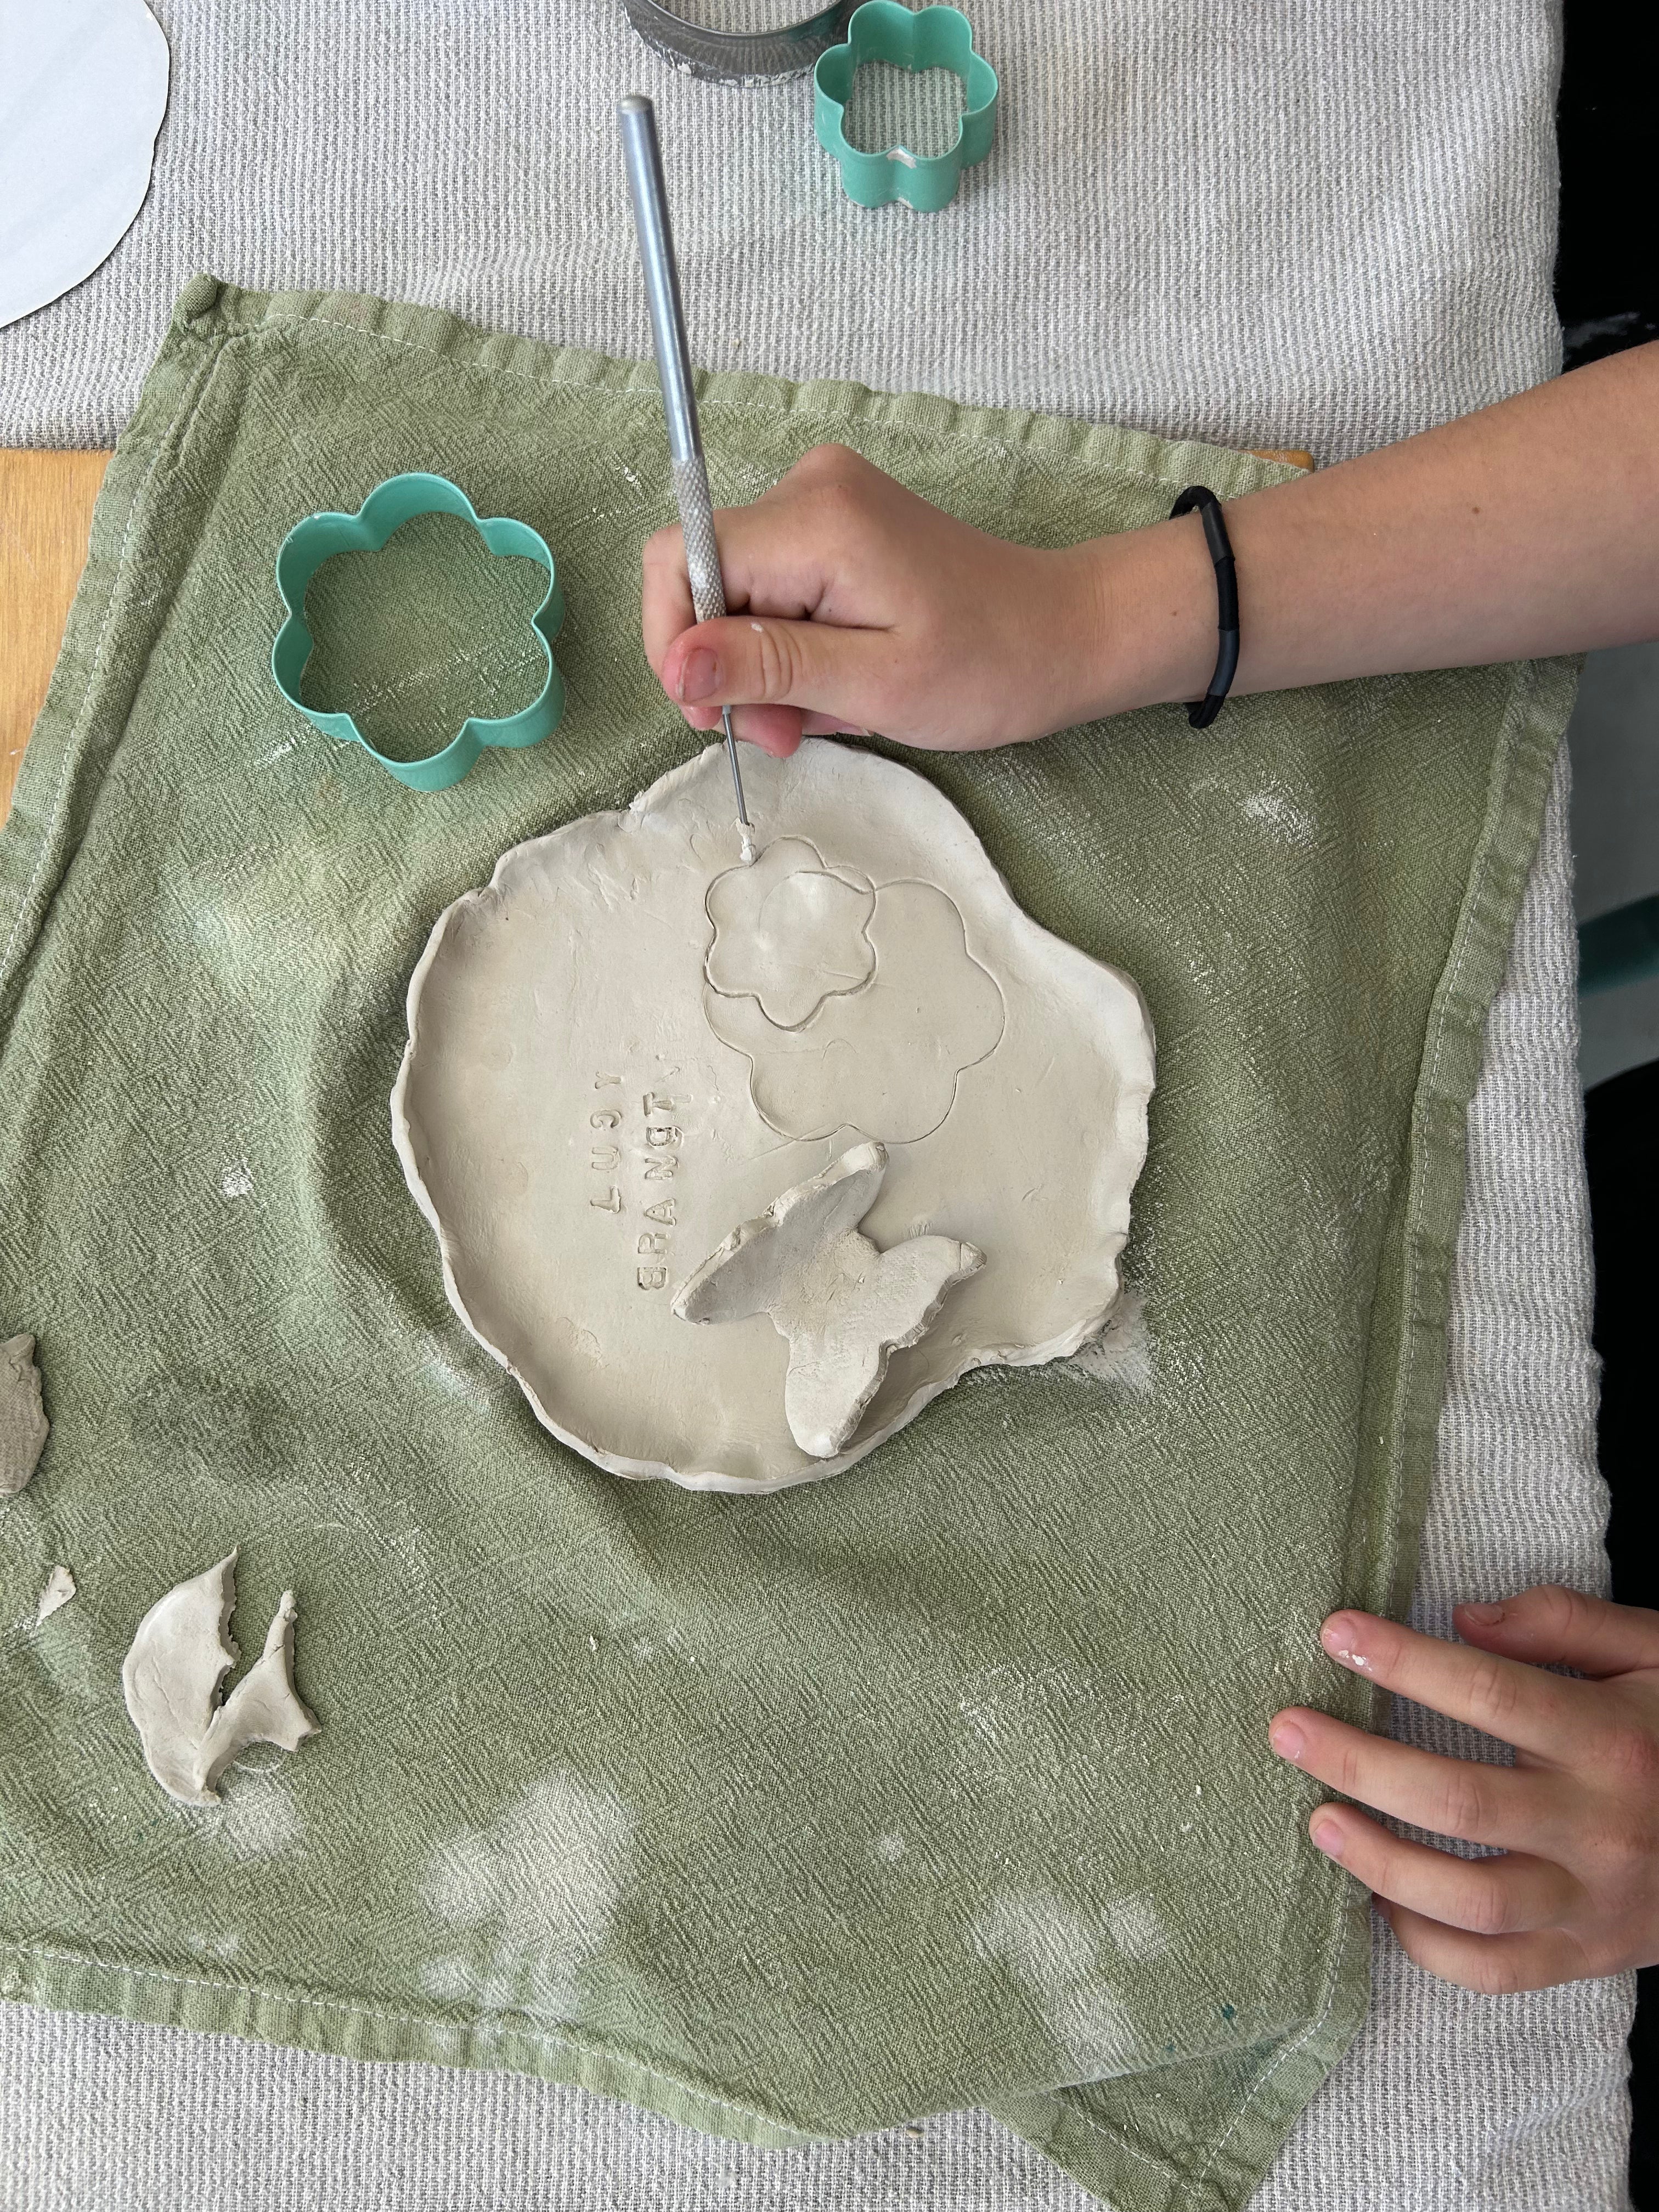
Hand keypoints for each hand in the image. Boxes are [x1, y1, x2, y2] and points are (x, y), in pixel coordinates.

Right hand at [639, 443, 1211, 756]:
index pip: (680, 558)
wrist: (1063, 636)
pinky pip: (773, 589)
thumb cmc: (987, 666)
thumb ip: (768, 667)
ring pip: (736, 593)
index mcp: (816, 518)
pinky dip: (789, 648)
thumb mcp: (873, 685)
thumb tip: (678, 664)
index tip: (713, 712)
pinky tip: (835, 682)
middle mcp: (809, 487)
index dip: (674, 641)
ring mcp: (823, 500)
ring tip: (824, 712)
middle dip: (727, 668)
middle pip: (704, 578)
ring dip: (762, 669)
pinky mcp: (836, 523)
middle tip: (782, 734)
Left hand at [1269, 1585, 1658, 1990]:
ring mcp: (1596, 1903)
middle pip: (1461, 1800)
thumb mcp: (1654, 1652)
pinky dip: (1427, 1946)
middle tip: (1287, 1729)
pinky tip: (1376, 1899)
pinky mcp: (1590, 1956)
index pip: (1490, 1692)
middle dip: (1360, 1761)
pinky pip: (1496, 1971)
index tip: (1336, 1633)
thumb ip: (1564, 1621)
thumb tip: (1465, 1619)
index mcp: (1611, 1739)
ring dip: (1379, 1859)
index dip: (1406, 1660)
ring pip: (1471, 1897)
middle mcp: (1601, 1826)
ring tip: (1316, 1817)